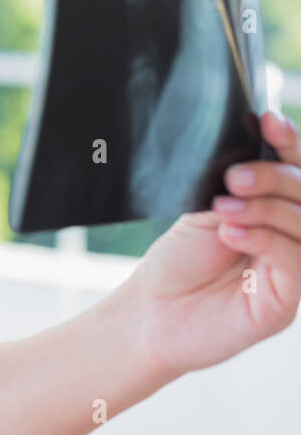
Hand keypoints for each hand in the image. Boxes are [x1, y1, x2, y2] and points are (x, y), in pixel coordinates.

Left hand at [123, 109, 300, 383]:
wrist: (148, 313)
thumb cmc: (175, 263)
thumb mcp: (204, 211)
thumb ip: (234, 184)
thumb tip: (252, 142)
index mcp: (274, 212)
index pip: (297, 172)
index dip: (289, 144)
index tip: (268, 121)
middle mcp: (291, 239)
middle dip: (275, 176)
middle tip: (235, 177)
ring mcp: (292, 271)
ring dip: (266, 208)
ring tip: (224, 206)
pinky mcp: (285, 301)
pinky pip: (295, 261)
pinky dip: (265, 239)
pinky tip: (232, 232)